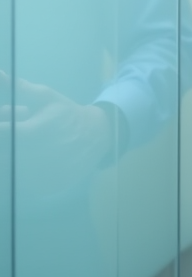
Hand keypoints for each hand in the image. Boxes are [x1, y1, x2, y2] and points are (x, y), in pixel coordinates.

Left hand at [0, 73, 114, 196]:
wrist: (97, 135)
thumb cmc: (67, 115)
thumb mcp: (46, 98)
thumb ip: (19, 89)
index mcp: (30, 133)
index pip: (1, 133)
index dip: (1, 126)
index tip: (7, 122)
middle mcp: (34, 157)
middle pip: (4, 152)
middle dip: (8, 141)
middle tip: (24, 131)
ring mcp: (41, 175)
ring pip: (12, 169)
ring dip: (15, 158)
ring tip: (33, 146)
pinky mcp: (46, 188)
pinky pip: (24, 183)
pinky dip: (26, 173)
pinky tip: (38, 160)